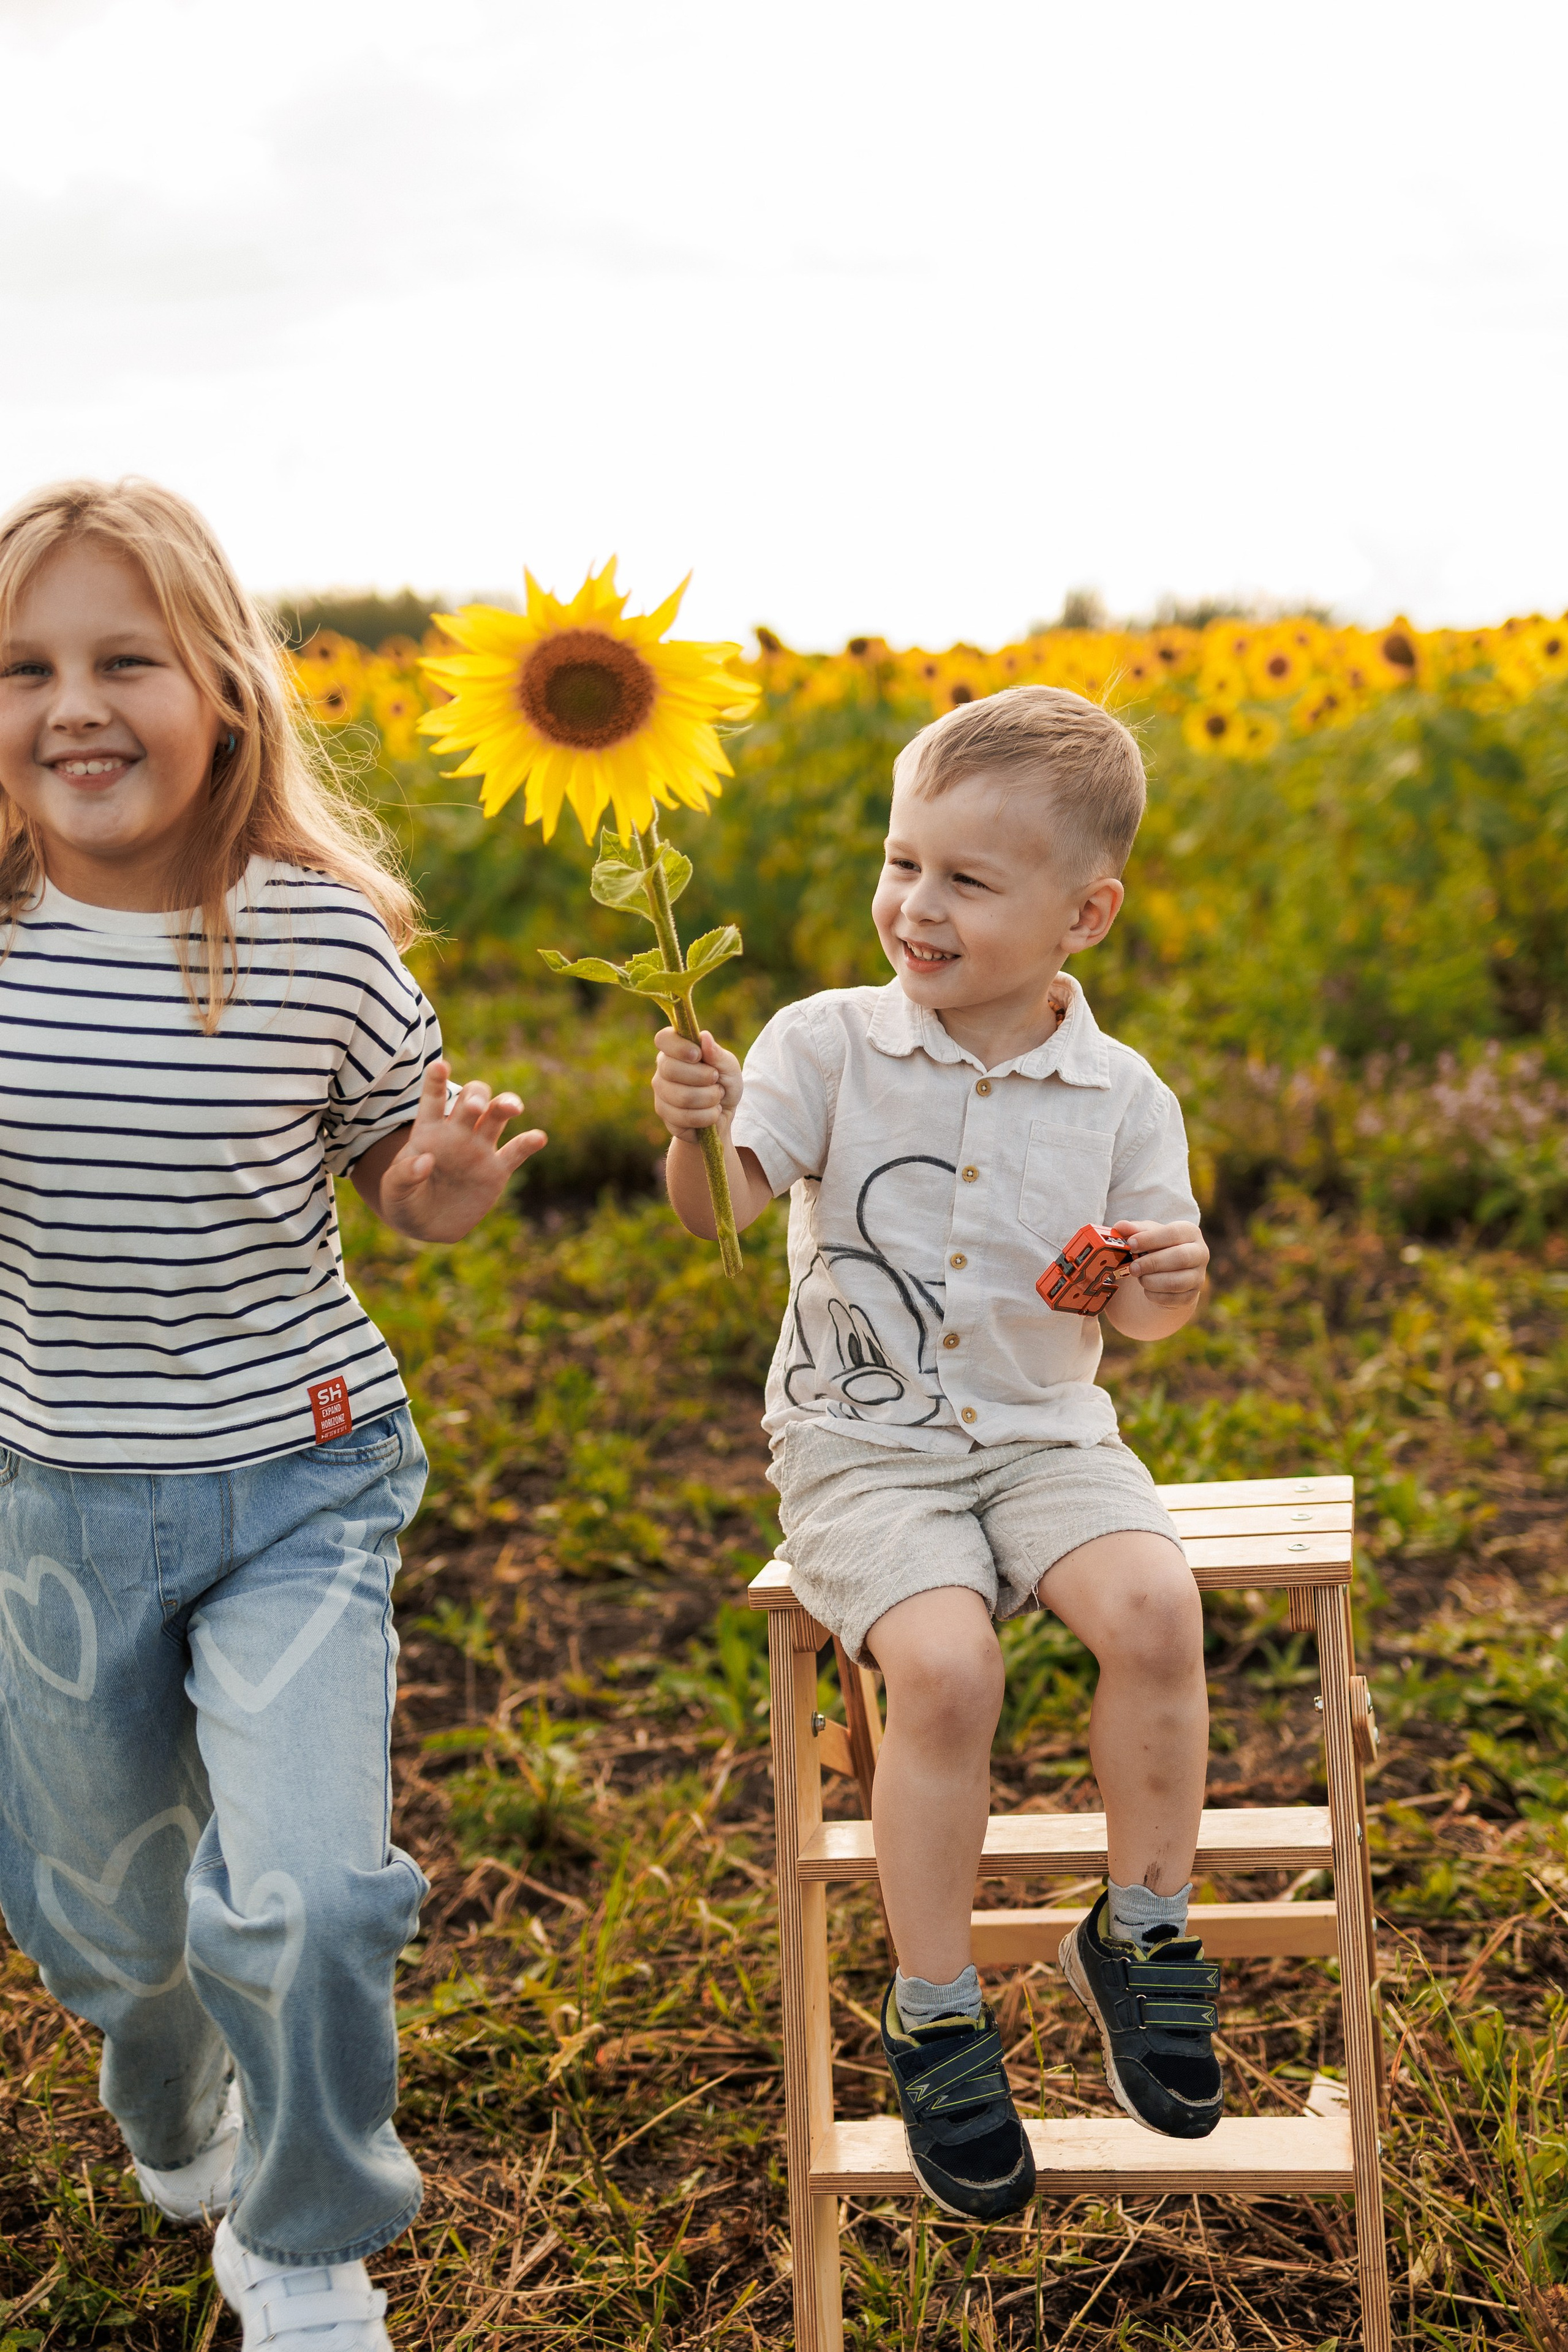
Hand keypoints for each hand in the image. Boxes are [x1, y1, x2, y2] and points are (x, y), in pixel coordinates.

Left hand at [355, 1062, 546, 1241]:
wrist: (426, 1225)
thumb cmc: (404, 1201)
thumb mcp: (393, 1191)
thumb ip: (404, 1175)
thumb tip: (425, 1160)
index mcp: (429, 1131)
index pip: (433, 1100)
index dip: (437, 1081)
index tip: (440, 1066)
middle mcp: (457, 1133)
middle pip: (473, 1099)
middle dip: (476, 1096)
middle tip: (475, 1107)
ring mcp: (479, 1149)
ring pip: (497, 1116)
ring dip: (505, 1105)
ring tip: (511, 1107)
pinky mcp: (497, 1171)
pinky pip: (516, 1151)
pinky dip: (529, 1142)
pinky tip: (538, 1138)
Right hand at [652, 1028, 741, 1143]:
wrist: (724, 1113)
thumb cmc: (724, 1083)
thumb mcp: (729, 1066)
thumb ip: (717, 1053)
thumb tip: (704, 1036)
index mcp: (675, 1051)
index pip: (663, 1039)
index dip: (679, 1047)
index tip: (698, 1055)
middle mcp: (662, 1071)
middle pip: (671, 1070)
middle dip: (703, 1076)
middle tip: (715, 1080)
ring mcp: (661, 1095)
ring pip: (682, 1097)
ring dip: (710, 1098)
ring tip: (716, 1097)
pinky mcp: (666, 1118)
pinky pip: (685, 1118)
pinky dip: (707, 1116)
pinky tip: (711, 1113)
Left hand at [1112, 1219, 1207, 1303]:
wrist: (1166, 1271)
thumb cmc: (1156, 1247)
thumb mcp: (1145, 1234)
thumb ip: (1134, 1230)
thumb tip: (1121, 1226)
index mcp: (1190, 1232)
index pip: (1173, 1233)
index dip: (1150, 1239)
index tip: (1131, 1244)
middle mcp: (1200, 1253)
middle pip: (1181, 1257)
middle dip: (1152, 1263)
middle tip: (1132, 1267)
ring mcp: (1198, 1277)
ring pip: (1177, 1282)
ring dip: (1152, 1281)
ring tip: (1139, 1277)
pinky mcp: (1191, 1296)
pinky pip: (1173, 1299)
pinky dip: (1155, 1296)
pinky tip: (1146, 1289)